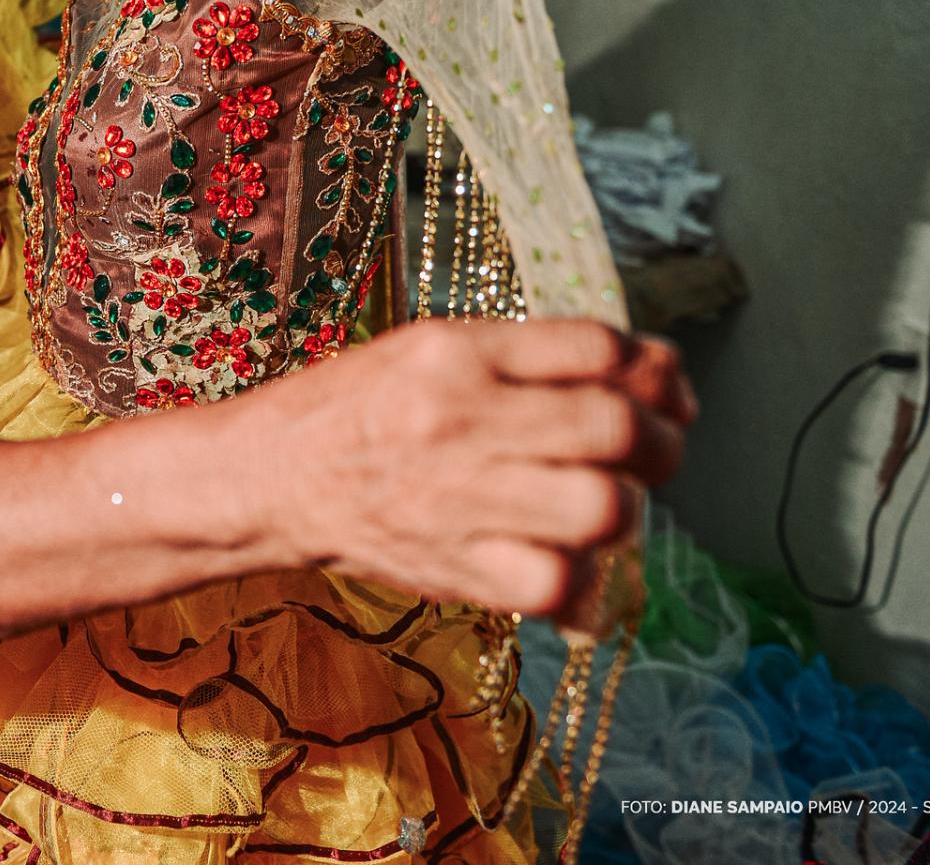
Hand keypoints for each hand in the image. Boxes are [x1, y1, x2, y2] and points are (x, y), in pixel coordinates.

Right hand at [271, 319, 690, 616]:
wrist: (268, 476)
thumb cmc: (361, 407)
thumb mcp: (436, 349)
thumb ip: (536, 355)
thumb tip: (657, 369)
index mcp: (458, 351)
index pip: (596, 343)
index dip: (650, 369)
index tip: (658, 391)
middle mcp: (459, 417)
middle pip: (613, 427)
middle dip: (661, 444)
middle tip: (653, 455)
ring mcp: (455, 497)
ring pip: (600, 509)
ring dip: (624, 511)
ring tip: (603, 508)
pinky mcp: (450, 567)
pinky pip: (556, 585)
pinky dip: (584, 585)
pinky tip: (571, 566)